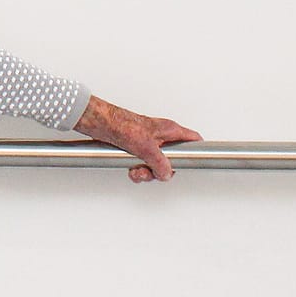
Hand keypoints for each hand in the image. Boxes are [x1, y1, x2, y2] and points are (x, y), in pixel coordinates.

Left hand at [75, 94, 201, 182]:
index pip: (193, 140)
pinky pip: (143, 163)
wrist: (97, 122)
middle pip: (173, 159)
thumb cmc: (120, 124)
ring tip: (137, 171)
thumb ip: (160, 163)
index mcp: (169, 130)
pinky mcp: (135, 147)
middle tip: (154, 172)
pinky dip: (137, 170)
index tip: (196, 163)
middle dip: (162, 170)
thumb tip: (166, 174)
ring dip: (147, 172)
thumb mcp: (146, 147)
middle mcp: (160, 135)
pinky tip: (130, 170)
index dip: (198, 151)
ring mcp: (148, 142)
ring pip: (156, 164)